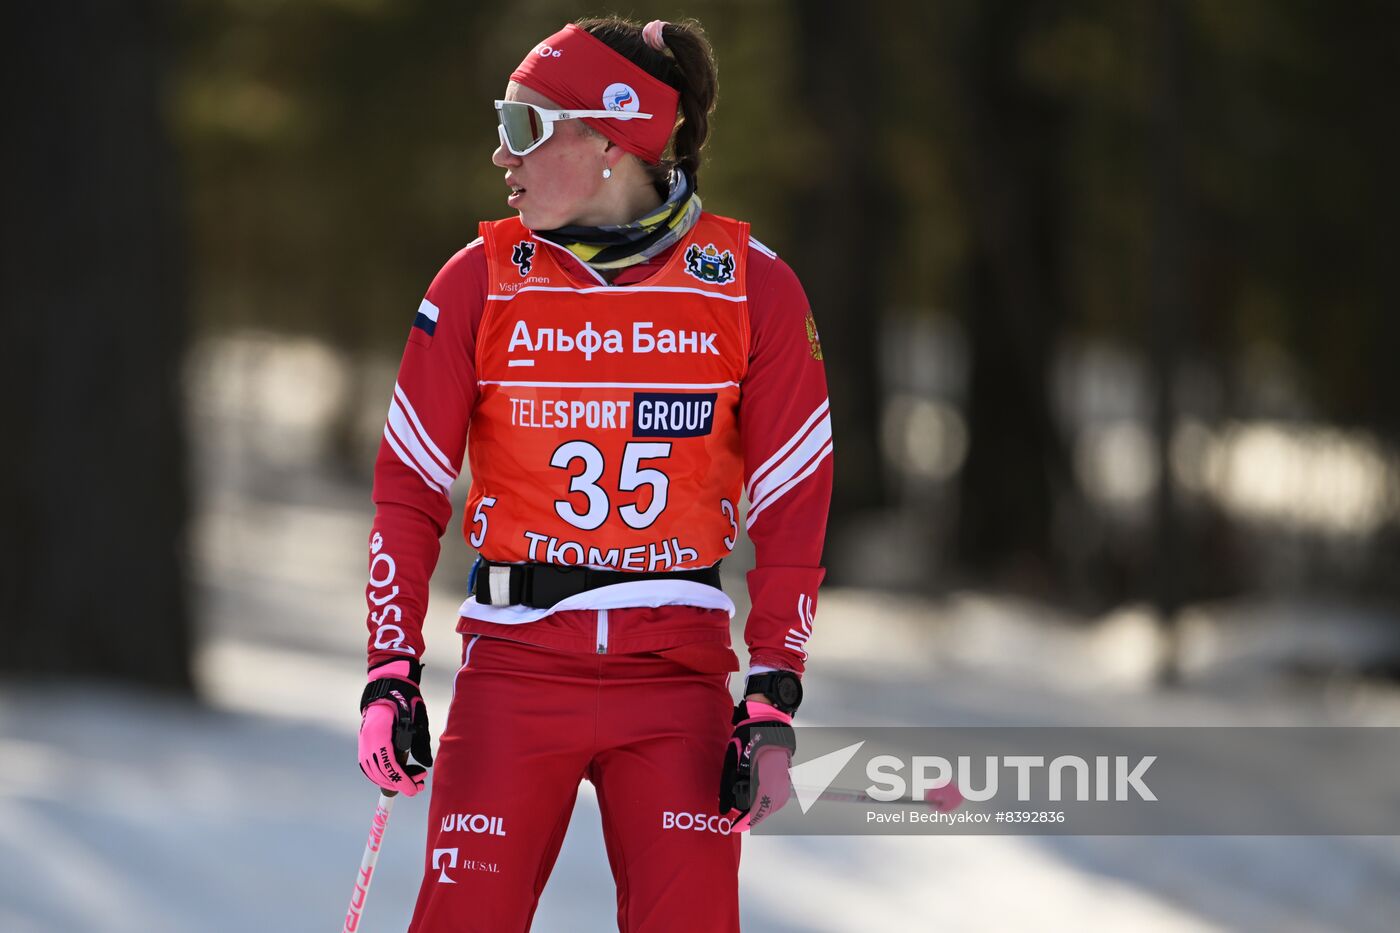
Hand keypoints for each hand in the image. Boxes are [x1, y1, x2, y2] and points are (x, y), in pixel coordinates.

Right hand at [358, 659, 432, 795]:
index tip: (414, 789)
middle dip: (399, 783)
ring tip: (411, 780)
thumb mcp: (417, 717)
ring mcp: (363, 740)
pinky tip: (397, 775)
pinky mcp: (365, 741)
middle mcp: (367, 739)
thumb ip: (420, 741)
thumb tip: (425, 764)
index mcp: (379, 732)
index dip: (401, 780)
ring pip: (373, 772)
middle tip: (419, 785)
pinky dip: (382, 774)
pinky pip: (370, 765)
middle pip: (379, 772)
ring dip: (391, 780)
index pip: (388, 765)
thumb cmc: (404, 696)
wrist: (388, 681)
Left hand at [719, 700, 795, 832]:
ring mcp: (784, 779)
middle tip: (738, 821)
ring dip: (761, 810)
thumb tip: (724, 807)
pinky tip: (760, 801)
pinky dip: (769, 802)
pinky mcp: (785, 775)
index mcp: (765, 780)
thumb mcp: (733, 761)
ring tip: (748, 813)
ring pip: (774, 804)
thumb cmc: (749, 737)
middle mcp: (778, 783)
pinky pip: (778, 796)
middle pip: (766, 809)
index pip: (756, 810)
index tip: (734, 828)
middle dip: (752, 818)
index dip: (744, 822)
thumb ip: (728, 785)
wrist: (769, 720)